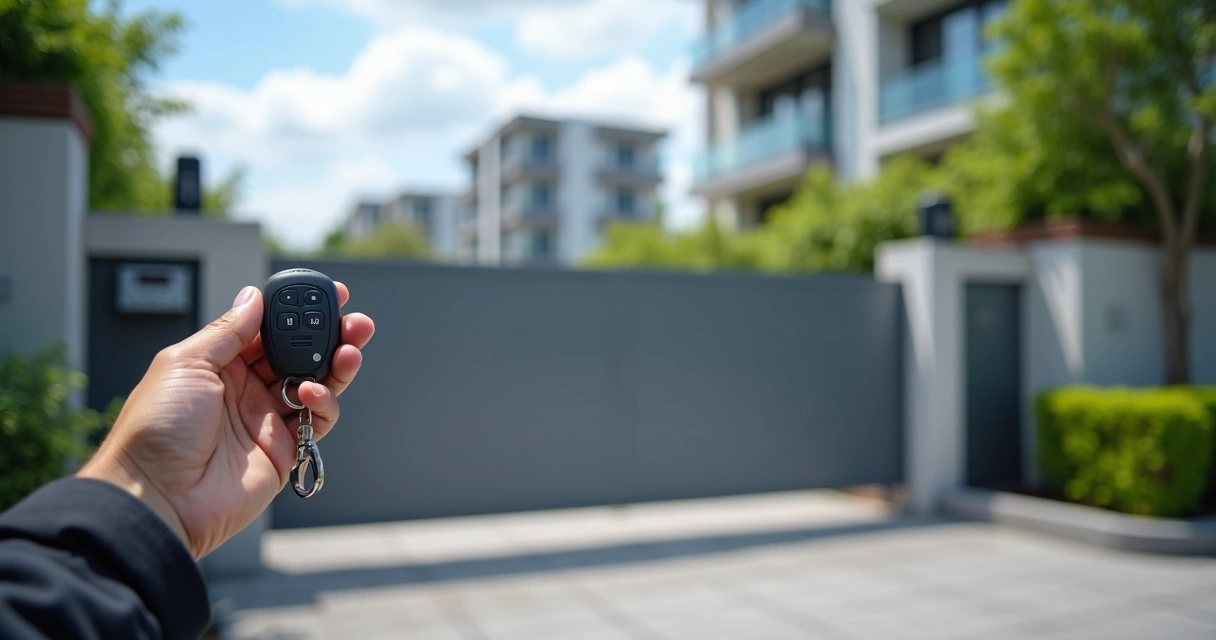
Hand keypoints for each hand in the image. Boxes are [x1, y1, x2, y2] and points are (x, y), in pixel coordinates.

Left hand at [79, 284, 374, 558]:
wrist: (158, 497)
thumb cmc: (156, 431)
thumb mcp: (185, 363)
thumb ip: (228, 331)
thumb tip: (253, 297)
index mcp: (218, 364)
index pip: (268, 328)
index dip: (296, 311)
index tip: (322, 294)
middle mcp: (244, 389)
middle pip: (298, 353)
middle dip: (328, 335)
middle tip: (353, 321)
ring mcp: (266, 419)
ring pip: (315, 382)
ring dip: (337, 364)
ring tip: (351, 350)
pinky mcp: (284, 450)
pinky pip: (317, 419)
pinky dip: (323, 401)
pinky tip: (311, 391)